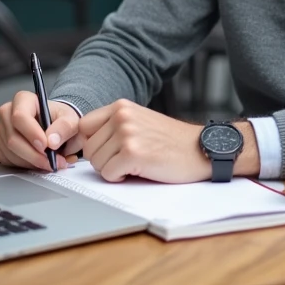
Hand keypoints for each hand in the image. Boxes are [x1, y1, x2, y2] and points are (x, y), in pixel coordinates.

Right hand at [0, 91, 79, 170]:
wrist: (55, 127)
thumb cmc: (60, 119)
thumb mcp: (70, 119)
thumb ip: (64, 127)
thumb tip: (52, 141)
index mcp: (23, 100)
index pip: (19, 116)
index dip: (31, 133)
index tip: (46, 146)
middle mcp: (7, 113)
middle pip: (12, 138)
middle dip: (34, 154)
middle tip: (53, 162)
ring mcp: (1, 130)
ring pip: (10, 152)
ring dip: (31, 162)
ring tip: (49, 162)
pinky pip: (7, 159)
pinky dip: (24, 165)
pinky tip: (37, 162)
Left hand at [79, 99, 212, 183]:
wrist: (201, 149)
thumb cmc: (172, 141)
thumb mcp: (140, 121)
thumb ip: (114, 126)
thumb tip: (83, 143)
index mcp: (121, 106)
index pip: (83, 126)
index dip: (90, 143)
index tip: (104, 152)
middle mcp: (121, 116)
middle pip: (88, 148)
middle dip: (104, 160)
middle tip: (126, 160)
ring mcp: (127, 134)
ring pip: (96, 163)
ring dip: (113, 170)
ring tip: (136, 164)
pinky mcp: (132, 154)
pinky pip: (108, 174)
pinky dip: (121, 178)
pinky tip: (139, 170)